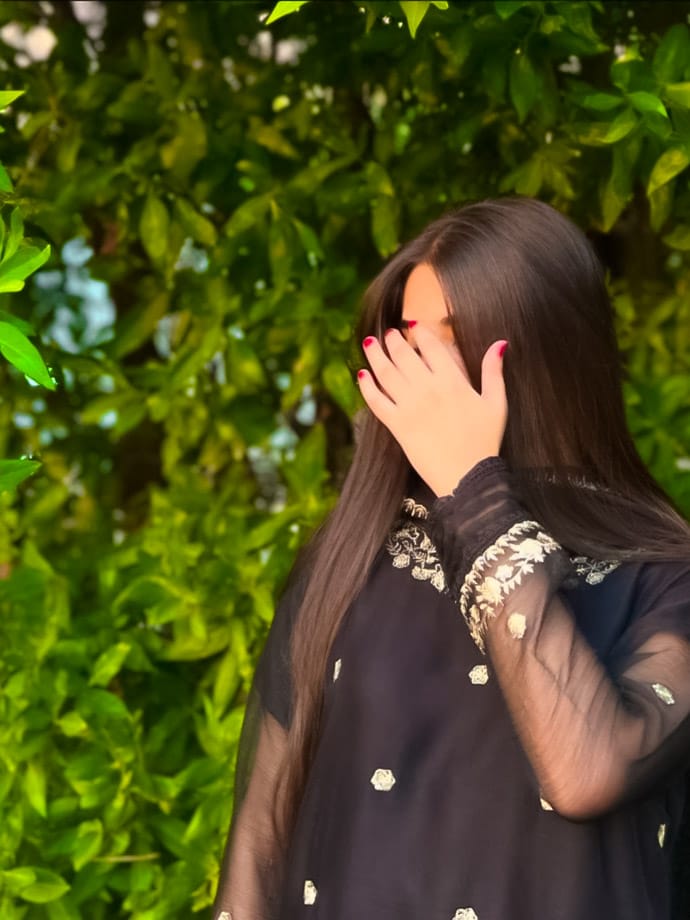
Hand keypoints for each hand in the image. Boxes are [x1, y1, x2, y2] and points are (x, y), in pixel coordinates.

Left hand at [357, 324, 508, 496]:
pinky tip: (361, 376)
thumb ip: (494, 372)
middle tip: (389, 333)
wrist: (468, 477)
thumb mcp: (496, 403)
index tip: (413, 325)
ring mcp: (410, 407)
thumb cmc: (485, 441)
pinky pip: (377, 402)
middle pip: (404, 356)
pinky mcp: (398, 426)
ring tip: (368, 343)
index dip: (420, 332)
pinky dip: (367, 387)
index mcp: (452, 381)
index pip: (431, 347)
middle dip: (394, 341)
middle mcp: (428, 389)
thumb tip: (500, 343)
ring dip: (375, 355)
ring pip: (386, 374)